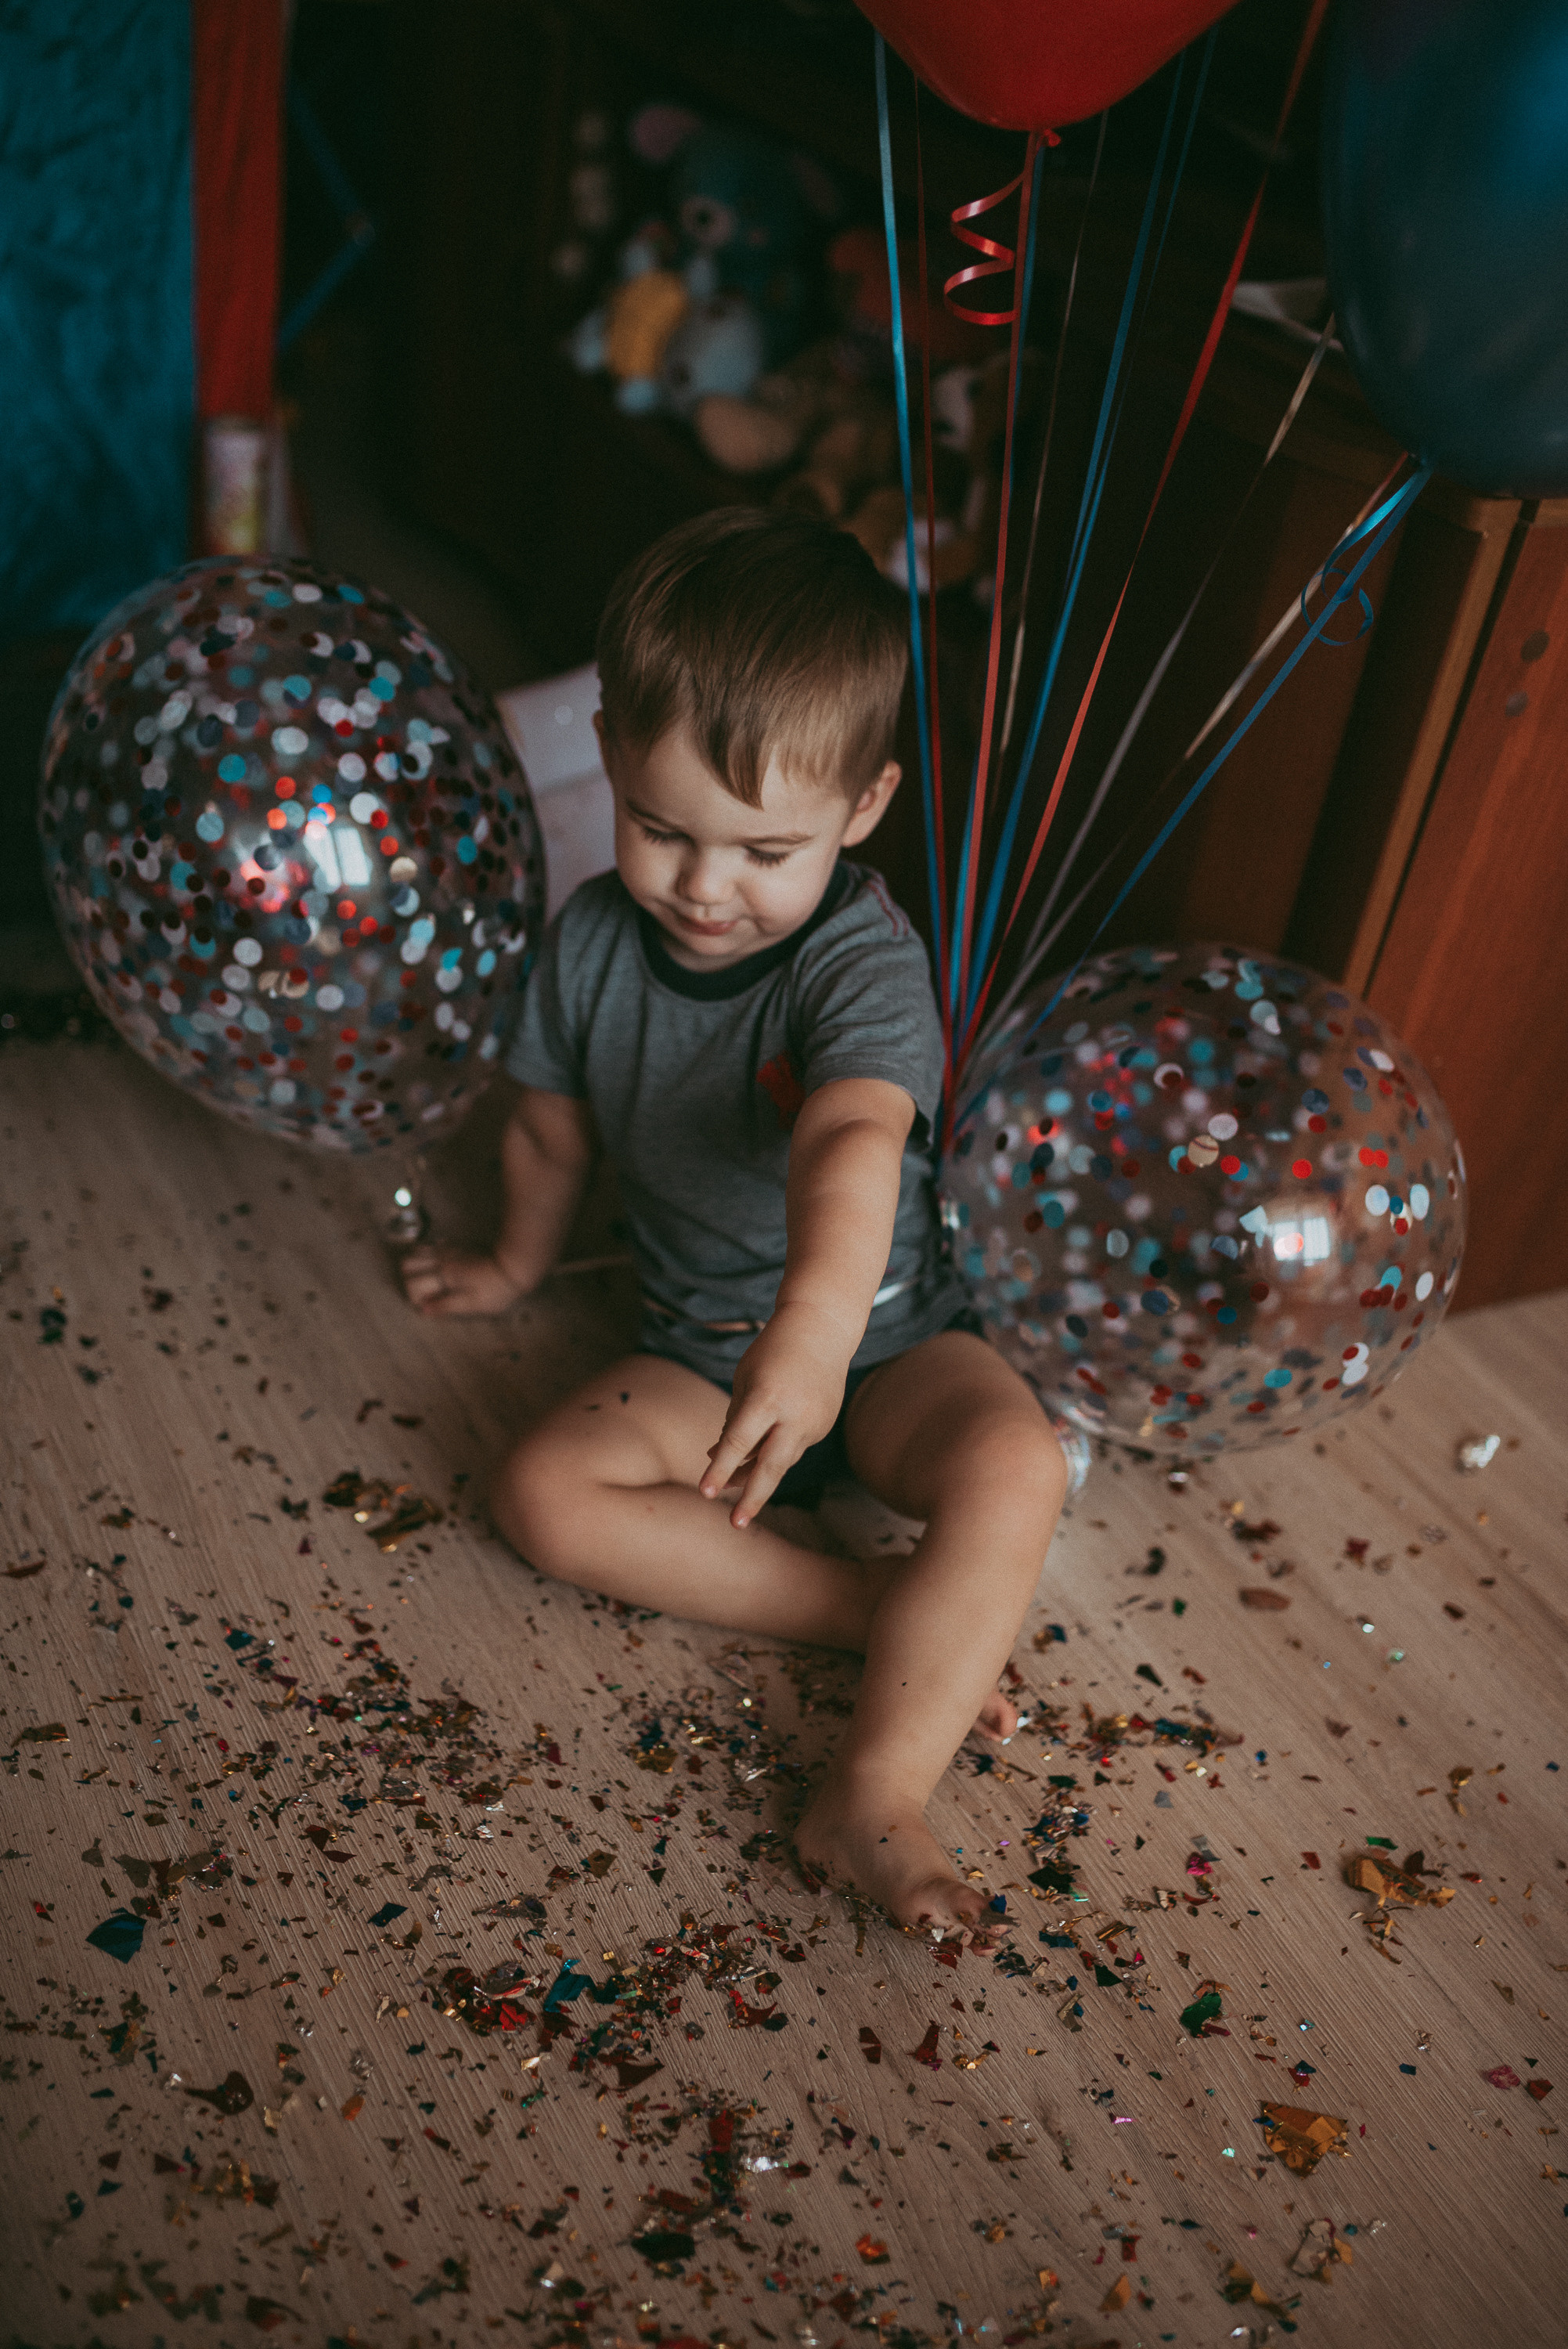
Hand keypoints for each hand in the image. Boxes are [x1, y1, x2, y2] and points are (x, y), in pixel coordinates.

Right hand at [401, 1247, 523, 1317]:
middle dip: (409, 1279)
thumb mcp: (472, 1305)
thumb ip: (445, 1306)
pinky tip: (440, 1266)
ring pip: (418, 1251)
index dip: (414, 1298)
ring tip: (429, 1280)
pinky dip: (429, 1255)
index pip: (412, 1284)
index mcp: (444, 1277)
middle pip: (408, 1263)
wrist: (515, 1265)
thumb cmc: (496, 1289)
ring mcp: (449, 1250)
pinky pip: (434, 1245)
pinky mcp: (458, 1245)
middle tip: (423, 1292)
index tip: (425, 1306)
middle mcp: (442, 1260)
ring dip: (417, 1265)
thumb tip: (423, 1310)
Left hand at [699, 1301, 850, 1528]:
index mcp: (768, 1398)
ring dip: (756, 1475)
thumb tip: (718, 1459)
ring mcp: (815, 1423)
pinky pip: (793, 1447)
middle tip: (736, 1525)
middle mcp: (795, 1415)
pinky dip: (774, 1452)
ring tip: (730, 1487)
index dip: (720, 1469)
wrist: (822, 1329)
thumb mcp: (744, 1381)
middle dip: (752, 1497)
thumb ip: (734, 1421)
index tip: (704, 1492)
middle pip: (771, 1466)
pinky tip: (762, 1447)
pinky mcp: (824, 1426)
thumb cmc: (772, 1352)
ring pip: (781, 1460)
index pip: (739, 1442)